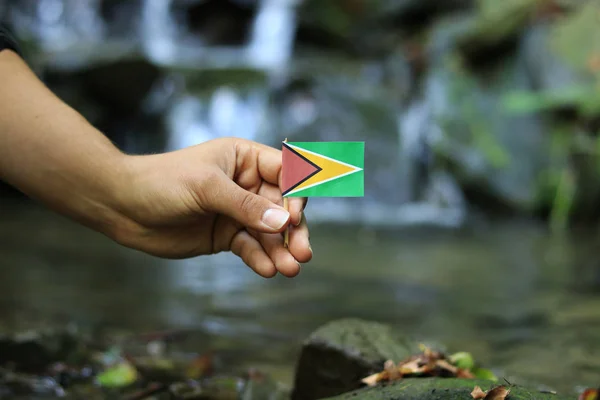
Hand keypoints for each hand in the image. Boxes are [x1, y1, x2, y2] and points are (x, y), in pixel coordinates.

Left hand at [113, 137, 311, 277]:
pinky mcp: (226, 236)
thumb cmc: (162, 182)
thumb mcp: (206, 187)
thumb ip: (246, 206)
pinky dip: (260, 259)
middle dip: (294, 231)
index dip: (296, 194)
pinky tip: (267, 270)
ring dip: (281, 250)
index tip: (294, 218)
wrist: (123, 207)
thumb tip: (284, 224)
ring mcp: (237, 212)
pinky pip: (250, 248)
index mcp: (245, 159)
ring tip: (290, 269)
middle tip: (303, 253)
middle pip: (283, 207)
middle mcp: (246, 185)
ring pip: (270, 232)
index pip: (285, 173)